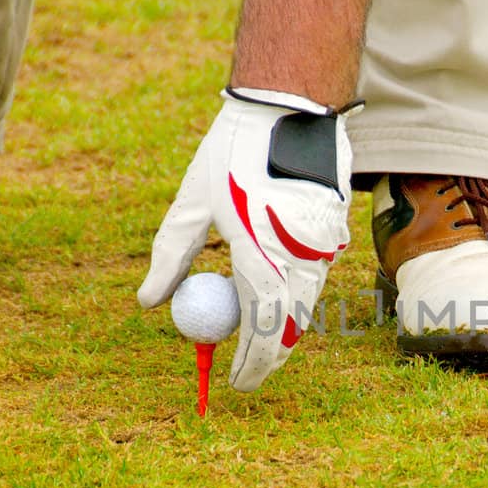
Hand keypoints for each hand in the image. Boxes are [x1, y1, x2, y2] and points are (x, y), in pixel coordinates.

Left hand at [138, 88, 352, 391]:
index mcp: (260, 252)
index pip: (260, 327)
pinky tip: (275, 291)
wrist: (290, 106)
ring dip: (283, 325)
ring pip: (306, 303)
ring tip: (256, 339)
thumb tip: (150, 301)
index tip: (236, 382)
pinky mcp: (336, 230)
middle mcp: (300, 256)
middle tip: (249, 372)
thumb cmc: (231, 152)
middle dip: (270, 355)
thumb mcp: (192, 203)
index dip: (250, 362)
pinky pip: (316, 276)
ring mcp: (325, 244)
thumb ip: (171, 257)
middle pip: (290, 325)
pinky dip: (296, 293)